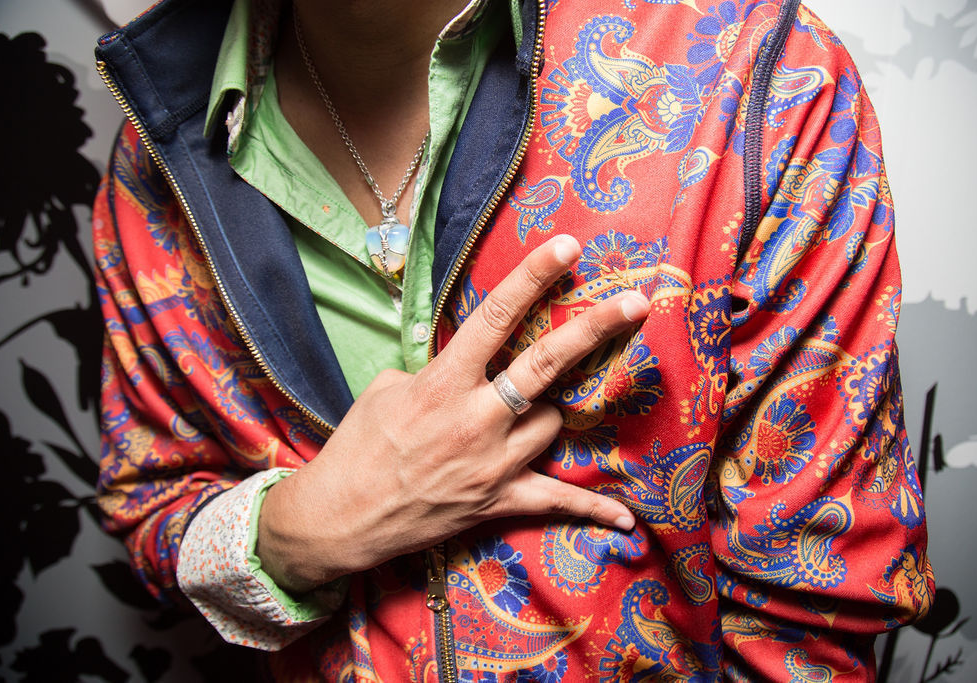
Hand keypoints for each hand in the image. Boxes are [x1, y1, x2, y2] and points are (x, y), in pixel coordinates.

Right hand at [257, 235, 649, 592]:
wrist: (340, 518)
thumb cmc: (358, 446)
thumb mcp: (386, 389)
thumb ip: (435, 369)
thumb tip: (469, 359)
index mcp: (442, 383)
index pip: (494, 317)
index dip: (533, 276)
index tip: (567, 246)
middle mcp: (474, 419)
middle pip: (545, 366)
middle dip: (593, 329)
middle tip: (635, 302)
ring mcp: (492, 463)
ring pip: (553, 422)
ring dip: (547, 412)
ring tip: (521, 417)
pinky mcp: (499, 501)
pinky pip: (557, 501)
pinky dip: (591, 507)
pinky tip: (627, 518)